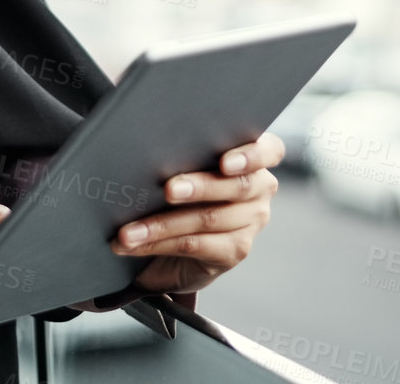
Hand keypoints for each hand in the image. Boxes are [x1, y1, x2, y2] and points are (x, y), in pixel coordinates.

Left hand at [109, 131, 281, 296]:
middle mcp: (260, 188)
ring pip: (209, 218)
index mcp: (253, 158)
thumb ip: (182, 156)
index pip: (269, 150)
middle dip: (199, 187)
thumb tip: (146, 152)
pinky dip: (159, 243)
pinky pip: (194, 244)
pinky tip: (134, 243)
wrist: (174, 248)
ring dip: (162, 223)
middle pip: (237, 186)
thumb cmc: (178, 193)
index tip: (225, 162)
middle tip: (168, 190)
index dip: (251, 155)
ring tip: (130, 230)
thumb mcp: (183, 168)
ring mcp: (251, 222)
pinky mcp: (235, 250)